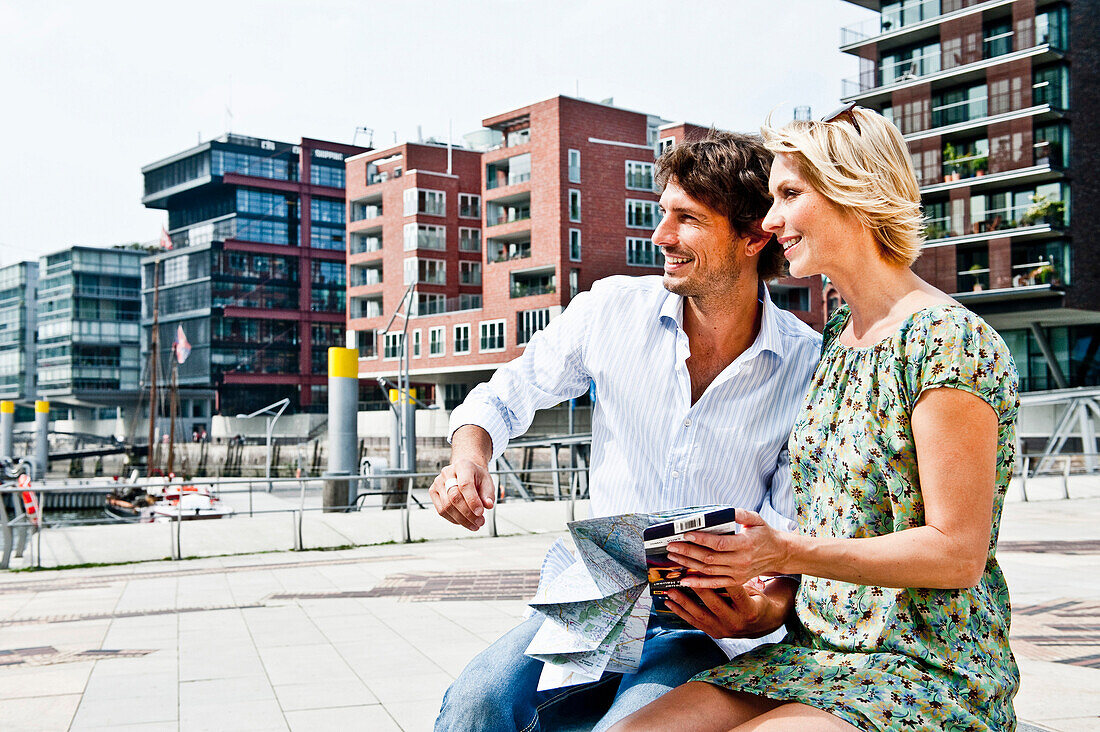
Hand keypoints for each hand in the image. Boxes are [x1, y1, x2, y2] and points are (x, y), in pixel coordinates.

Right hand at [428, 458, 494, 530]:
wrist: (465, 472)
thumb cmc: (476, 477)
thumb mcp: (487, 482)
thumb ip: (488, 494)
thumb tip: (488, 505)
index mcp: (463, 465)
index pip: (465, 485)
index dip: (472, 500)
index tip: (481, 513)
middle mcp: (447, 472)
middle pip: (454, 497)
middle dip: (468, 513)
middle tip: (480, 522)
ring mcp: (438, 482)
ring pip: (447, 506)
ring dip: (462, 519)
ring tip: (475, 524)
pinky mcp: (433, 492)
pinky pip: (441, 510)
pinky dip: (454, 519)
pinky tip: (465, 521)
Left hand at [663, 578, 794, 638]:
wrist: (761, 625)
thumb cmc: (757, 601)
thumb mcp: (756, 589)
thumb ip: (739, 580)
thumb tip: (721, 560)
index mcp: (750, 610)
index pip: (735, 592)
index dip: (721, 579)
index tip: (708, 567)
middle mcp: (736, 622)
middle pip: (715, 604)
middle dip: (698, 589)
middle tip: (684, 576)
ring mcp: (724, 630)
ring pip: (701, 615)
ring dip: (684, 602)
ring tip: (671, 591)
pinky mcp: (715, 633)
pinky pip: (695, 622)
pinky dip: (681, 612)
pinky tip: (670, 603)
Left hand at [667, 509, 789, 587]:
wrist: (778, 554)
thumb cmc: (764, 533)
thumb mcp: (756, 519)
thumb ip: (741, 514)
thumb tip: (726, 510)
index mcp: (746, 544)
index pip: (719, 543)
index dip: (701, 540)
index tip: (685, 534)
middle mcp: (741, 561)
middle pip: (709, 558)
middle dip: (688, 552)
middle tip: (671, 545)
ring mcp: (738, 573)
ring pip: (708, 570)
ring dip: (689, 564)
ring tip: (673, 557)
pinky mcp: (736, 581)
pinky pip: (714, 584)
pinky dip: (698, 583)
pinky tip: (684, 579)